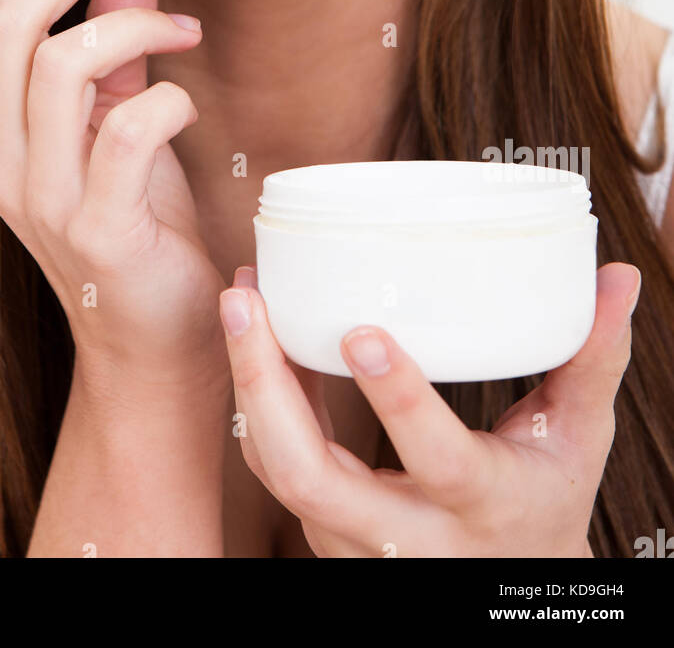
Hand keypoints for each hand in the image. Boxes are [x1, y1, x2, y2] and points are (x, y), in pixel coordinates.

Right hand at [0, 0, 226, 390]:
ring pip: (57, 66)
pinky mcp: (97, 227)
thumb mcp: (117, 112)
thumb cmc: (137, 217)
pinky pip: (123, 129)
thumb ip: (116, 29)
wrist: (156, 339)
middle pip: (2, 28)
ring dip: (131, 25)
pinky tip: (185, 102)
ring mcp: (41, 197)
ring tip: (181, 30)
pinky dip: (164, 96)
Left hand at [219, 262, 640, 556]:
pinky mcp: (324, 531)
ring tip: (241, 299)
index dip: (396, 398)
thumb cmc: (543, 500)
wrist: (504, 586)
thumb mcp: (577, 438)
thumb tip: (620, 276)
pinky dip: (259, 402)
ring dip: (249, 383)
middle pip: (311, 476)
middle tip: (246, 301)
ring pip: (279, 471)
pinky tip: (255, 333)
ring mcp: (354, 542)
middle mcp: (407, 534)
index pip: (436, 459)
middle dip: (266, 385)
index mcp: (478, 504)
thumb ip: (592, 358)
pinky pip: (275, 467)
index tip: (361, 331)